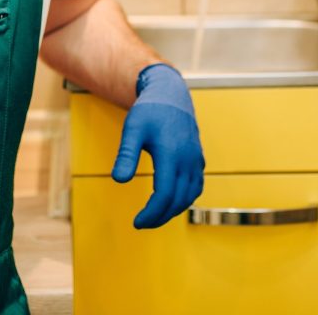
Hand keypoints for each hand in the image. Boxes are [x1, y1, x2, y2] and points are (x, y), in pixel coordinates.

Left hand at [112, 63, 204, 228]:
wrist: (170, 94)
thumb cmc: (149, 111)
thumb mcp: (133, 129)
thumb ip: (127, 154)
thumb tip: (119, 180)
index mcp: (171, 154)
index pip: (164, 194)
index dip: (151, 213)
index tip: (137, 223)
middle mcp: (188, 159)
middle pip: (177, 200)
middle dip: (160, 217)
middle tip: (142, 223)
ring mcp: (196, 160)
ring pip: (189, 196)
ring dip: (173, 210)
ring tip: (154, 216)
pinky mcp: (198, 158)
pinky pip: (196, 186)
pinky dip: (185, 199)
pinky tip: (171, 202)